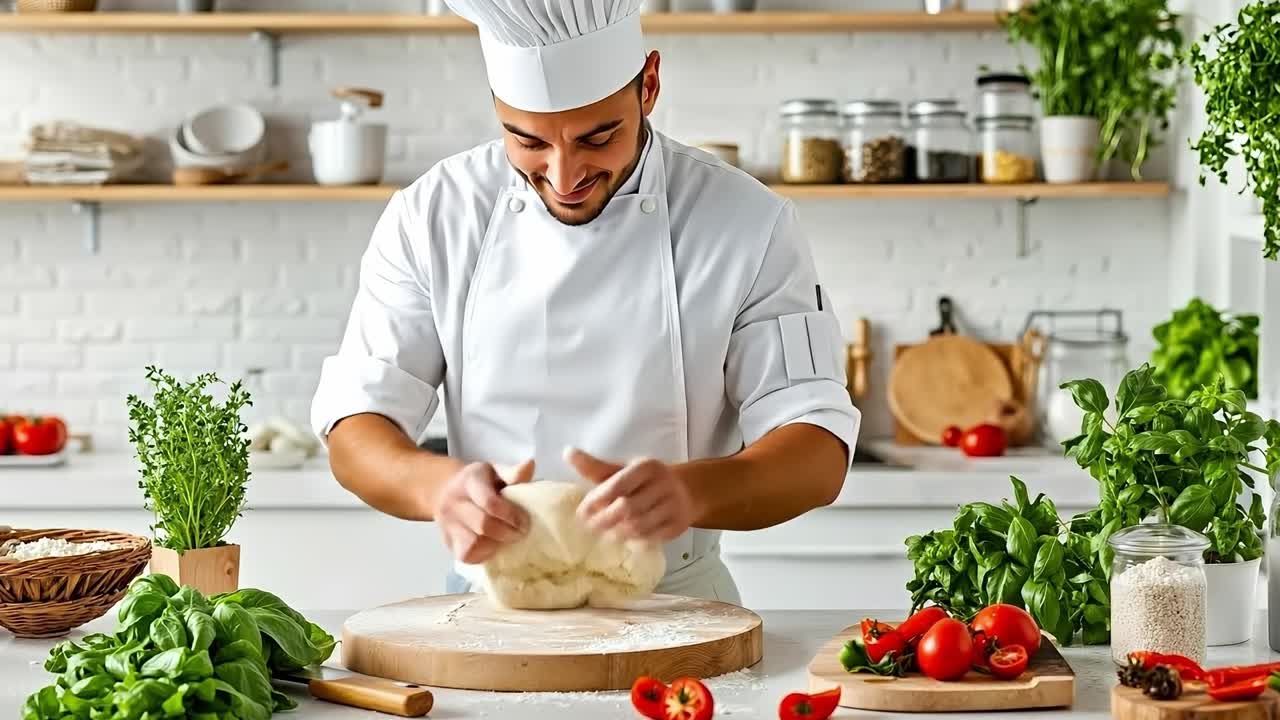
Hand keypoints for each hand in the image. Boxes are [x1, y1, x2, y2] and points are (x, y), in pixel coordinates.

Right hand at [434, 459, 533, 563]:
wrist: (445, 490)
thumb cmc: (480, 482)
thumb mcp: (495, 471)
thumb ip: (513, 472)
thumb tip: (530, 465)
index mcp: (469, 481)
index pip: (489, 502)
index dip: (511, 515)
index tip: (525, 521)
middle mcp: (454, 502)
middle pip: (483, 525)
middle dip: (507, 532)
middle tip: (521, 533)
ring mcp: (447, 524)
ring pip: (474, 543)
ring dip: (496, 545)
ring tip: (506, 540)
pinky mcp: (447, 542)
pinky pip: (466, 555)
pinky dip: (483, 554)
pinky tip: (492, 547)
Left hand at [566, 447, 692, 543]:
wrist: (686, 491)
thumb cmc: (645, 481)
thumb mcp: (623, 469)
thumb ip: (596, 467)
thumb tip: (567, 453)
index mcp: (648, 467)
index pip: (619, 485)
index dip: (597, 500)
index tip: (582, 512)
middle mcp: (664, 484)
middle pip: (628, 508)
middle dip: (605, 520)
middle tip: (589, 528)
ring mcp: (674, 506)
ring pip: (639, 526)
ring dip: (617, 533)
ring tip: (604, 535)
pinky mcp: (679, 525)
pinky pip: (652, 538)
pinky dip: (634, 541)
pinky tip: (623, 540)